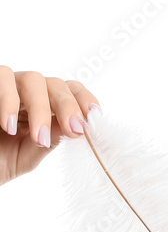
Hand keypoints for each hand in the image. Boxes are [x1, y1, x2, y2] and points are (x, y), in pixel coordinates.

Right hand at [0, 66, 101, 185]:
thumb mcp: (30, 154)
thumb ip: (52, 139)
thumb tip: (79, 126)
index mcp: (45, 107)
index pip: (70, 91)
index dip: (84, 100)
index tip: (94, 117)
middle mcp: (28, 93)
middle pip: (55, 84)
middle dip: (68, 107)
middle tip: (73, 130)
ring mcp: (7, 86)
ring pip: (33, 79)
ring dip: (41, 108)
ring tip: (37, 137)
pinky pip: (2, 77)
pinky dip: (8, 101)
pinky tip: (9, 125)